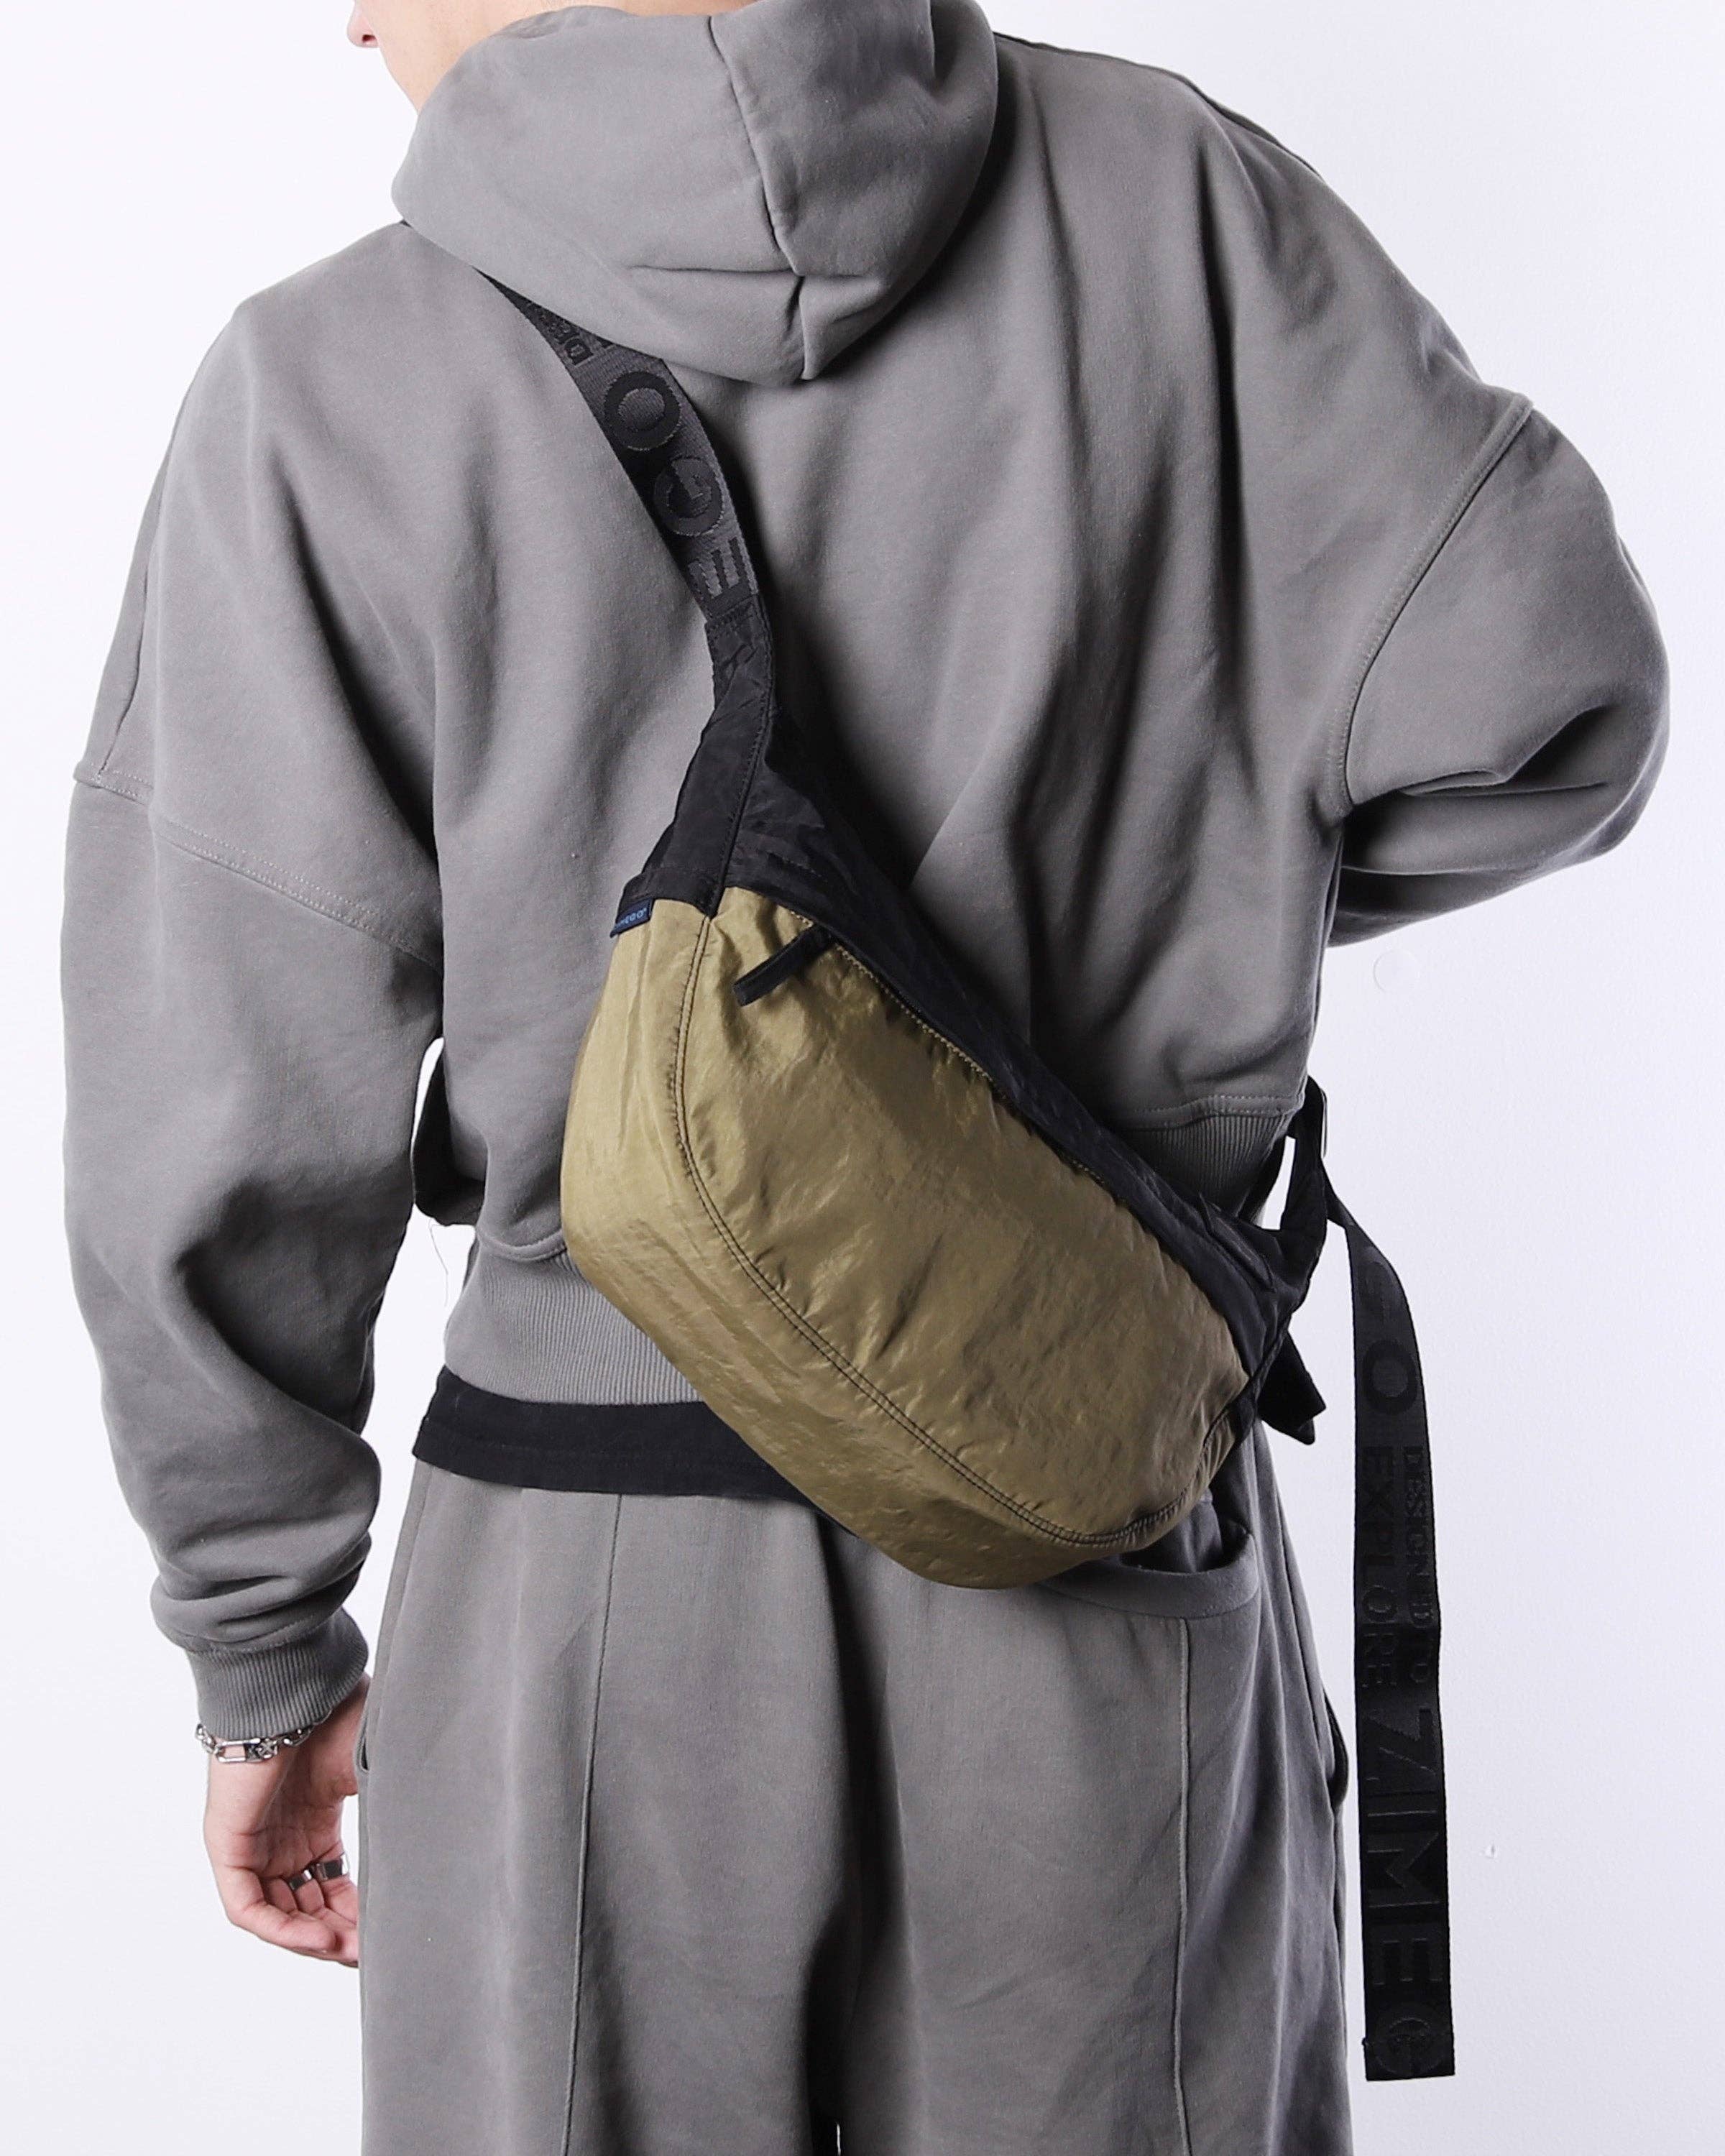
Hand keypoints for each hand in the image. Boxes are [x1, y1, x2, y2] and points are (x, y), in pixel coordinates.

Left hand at [203, 1676, 368, 1966]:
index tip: (388, 1934)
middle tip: (372, 1954)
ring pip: (279, 1916)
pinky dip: (282, 1930)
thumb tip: (456, 1833)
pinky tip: (319, 1938)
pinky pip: (248, 1908)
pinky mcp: (228, 1846)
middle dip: (340, 1935)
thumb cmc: (338, 1715)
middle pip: (308, 1909)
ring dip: (315, 1939)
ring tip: (351, 1952)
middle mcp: (281, 1839)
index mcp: (313, 1822)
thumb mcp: (376, 1772)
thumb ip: (397, 1807)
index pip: (333, 1886)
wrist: (294, 1688)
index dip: (360, 1913)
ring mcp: (252, 1845)